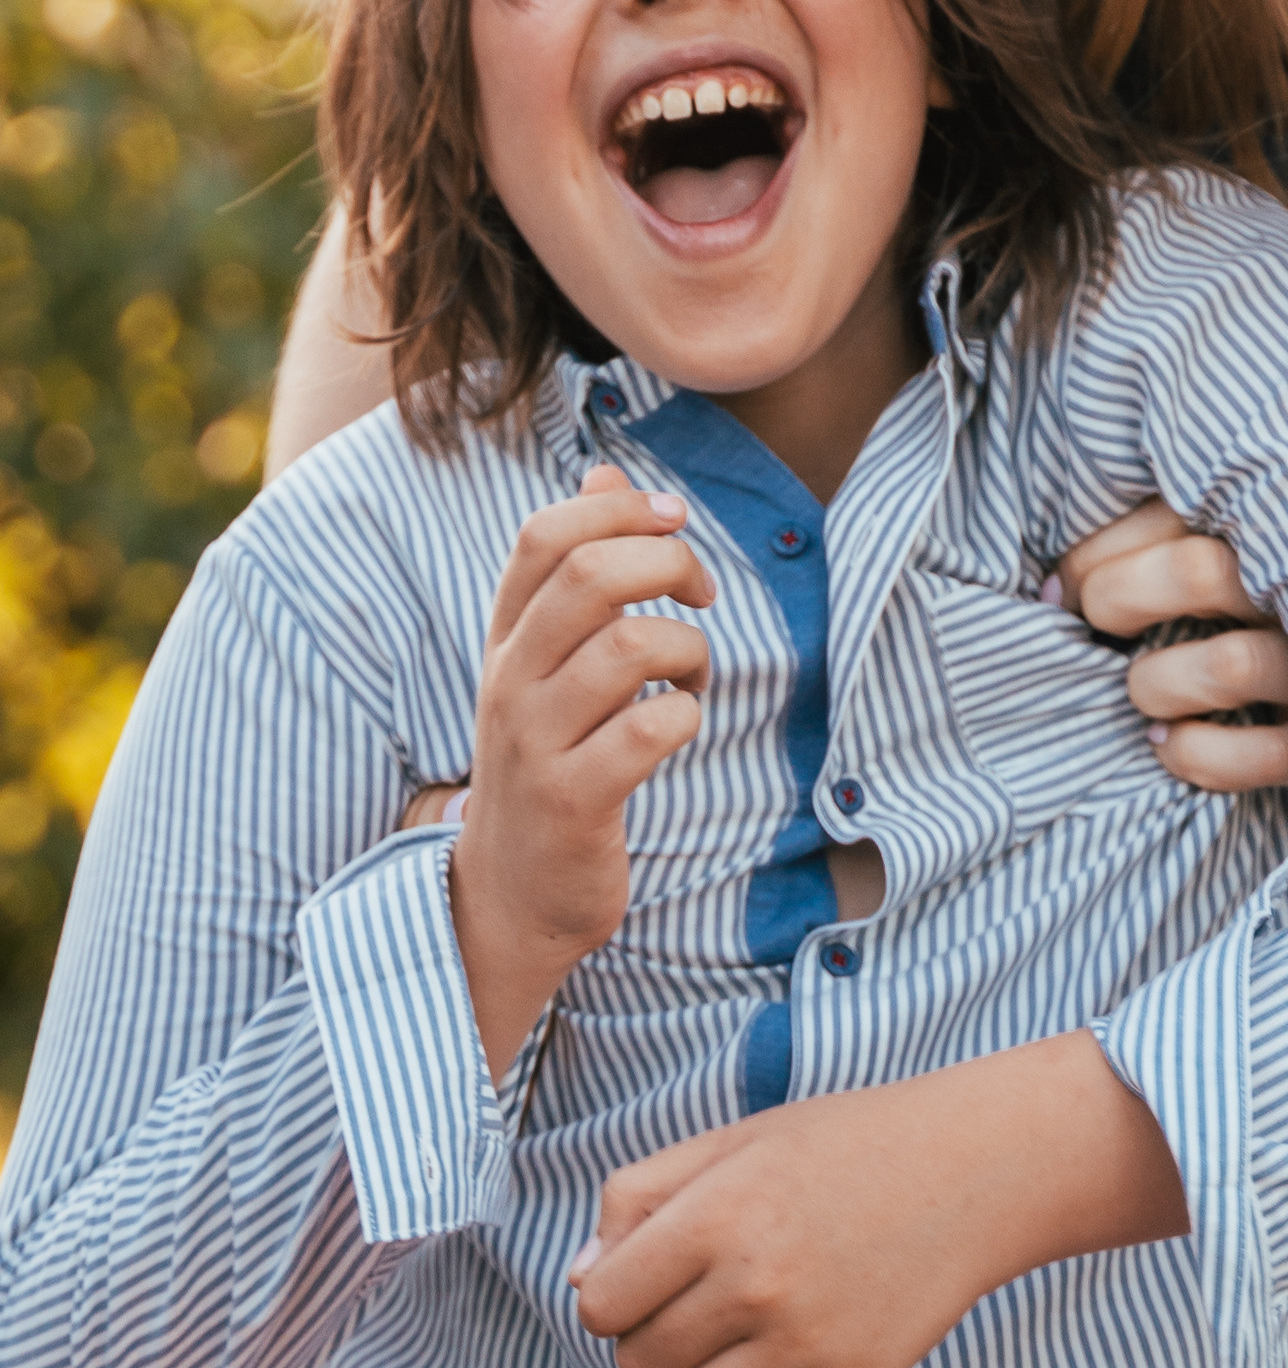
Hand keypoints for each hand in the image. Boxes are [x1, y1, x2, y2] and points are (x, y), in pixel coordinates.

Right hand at [450, 464, 715, 1073]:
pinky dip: (685, 717)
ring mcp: (535, 743)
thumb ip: (573, 571)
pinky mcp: (572, 802)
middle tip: (701, 595)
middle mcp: (510, 680)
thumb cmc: (547, 760)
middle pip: (589, 578)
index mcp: (506, 638)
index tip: (675, 518)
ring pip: (627, 647)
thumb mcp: (546, 661)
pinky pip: (648, 730)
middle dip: (668, 565)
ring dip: (686, 651)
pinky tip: (679, 729)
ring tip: (688, 678)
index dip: (620, 509)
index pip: (543, 536)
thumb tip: (603, 472)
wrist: (507, 895)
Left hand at [572, 1030, 1187, 1367]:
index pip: (601, 1306)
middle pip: (640, 1364)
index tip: (649, 1276)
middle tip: (708, 1294)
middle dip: (656, 1335)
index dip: (613, 1293)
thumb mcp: (737, 1139)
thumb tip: (581, 1280)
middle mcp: (757, 1285)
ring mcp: (807, 1345)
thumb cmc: (846, 1144)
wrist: (972, 1168)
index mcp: (719, 1213)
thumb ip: (641, 1196)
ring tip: (743, 1334)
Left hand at [1055, 500, 1287, 793]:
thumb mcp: (1278, 545)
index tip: (1060, 588)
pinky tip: (1169, 743)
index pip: (1176, 511)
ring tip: (1141, 691)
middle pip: (1199, 571)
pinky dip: (1194, 754)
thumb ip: (1199, 531)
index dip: (1097, 551)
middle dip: (1116, 597)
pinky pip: (1259, 758)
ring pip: (1227, 667)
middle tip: (1093, 624)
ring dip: (1156, 681)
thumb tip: (1071, 569)